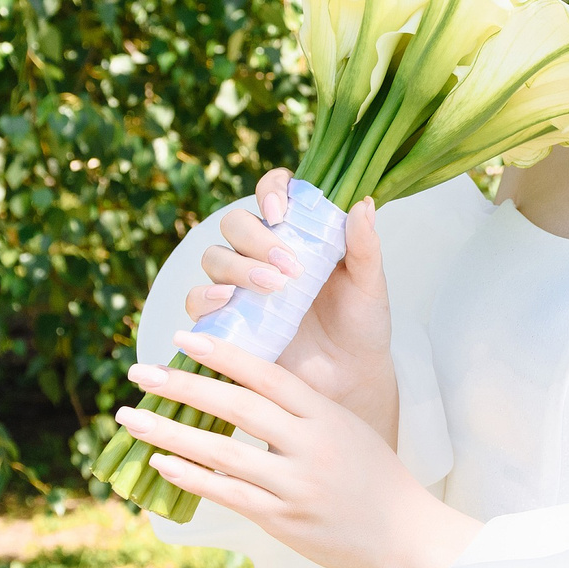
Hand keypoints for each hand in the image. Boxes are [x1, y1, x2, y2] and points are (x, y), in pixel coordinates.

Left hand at [123, 329, 478, 567]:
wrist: (407, 536)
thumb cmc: (375, 479)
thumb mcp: (347, 430)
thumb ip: (303, 413)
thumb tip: (244, 391)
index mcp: (327, 415)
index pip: (267, 373)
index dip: (222, 352)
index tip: (182, 336)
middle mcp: (311, 444)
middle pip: (237, 405)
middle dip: (182, 385)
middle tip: (139, 371)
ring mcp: (296, 483)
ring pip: (221, 451)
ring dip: (170, 431)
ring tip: (130, 417)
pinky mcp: (284, 519)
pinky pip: (227, 493)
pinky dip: (190, 476)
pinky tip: (160, 463)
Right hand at [189, 168, 396, 440]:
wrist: (350, 377)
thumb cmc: (361, 324)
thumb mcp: (370, 284)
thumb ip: (364, 246)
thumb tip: (364, 203)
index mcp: (297, 234)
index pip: (274, 192)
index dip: (270, 190)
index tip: (281, 210)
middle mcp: (262, 253)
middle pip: (235, 224)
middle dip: (256, 238)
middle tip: (288, 266)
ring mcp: (241, 286)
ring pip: (214, 258)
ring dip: (237, 266)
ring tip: (271, 287)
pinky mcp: (225, 319)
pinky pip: (198, 299)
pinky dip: (206, 296)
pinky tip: (228, 300)